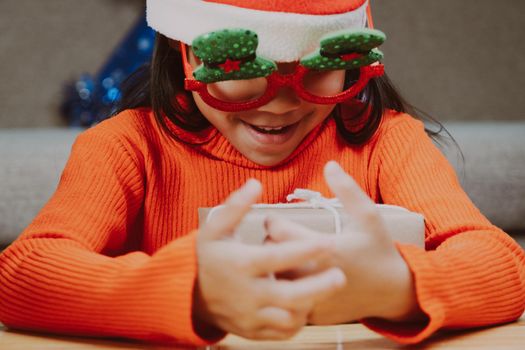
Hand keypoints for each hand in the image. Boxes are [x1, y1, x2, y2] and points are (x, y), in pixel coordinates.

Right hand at [194, 179, 346, 339]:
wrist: (188, 293)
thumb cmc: (208, 255)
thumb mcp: (215, 227)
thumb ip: (236, 206)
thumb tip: (256, 184)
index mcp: (239, 264)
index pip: (276, 258)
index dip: (304, 250)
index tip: (329, 242)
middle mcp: (246, 294)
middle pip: (289, 296)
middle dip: (319, 287)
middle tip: (341, 276)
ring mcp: (249, 316)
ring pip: (289, 318)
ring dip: (310, 305)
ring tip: (326, 289)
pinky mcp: (252, 331)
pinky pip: (282, 333)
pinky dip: (298, 322)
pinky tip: (306, 306)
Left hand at [266, 161, 422, 324]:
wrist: (393, 291)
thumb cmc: (378, 249)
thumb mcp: (368, 216)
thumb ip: (348, 190)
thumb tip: (329, 164)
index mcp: (325, 248)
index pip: (277, 231)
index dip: (272, 222)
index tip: (276, 220)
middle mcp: (315, 275)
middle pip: (270, 255)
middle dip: (269, 244)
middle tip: (278, 239)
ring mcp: (313, 298)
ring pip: (274, 280)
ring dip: (274, 267)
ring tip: (281, 258)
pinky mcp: (313, 315)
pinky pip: (284, 301)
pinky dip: (283, 290)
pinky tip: (292, 280)